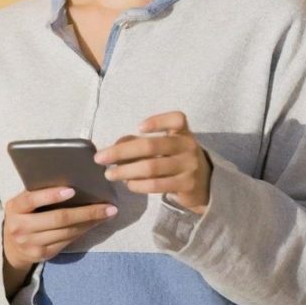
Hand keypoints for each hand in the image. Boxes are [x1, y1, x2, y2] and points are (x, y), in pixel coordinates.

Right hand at [2, 186, 116, 296]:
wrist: (10, 246)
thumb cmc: (23, 214)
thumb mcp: (23, 202)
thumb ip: (38, 192)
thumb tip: (72, 179)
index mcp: (15, 207)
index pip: (33, 199)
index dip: (52, 195)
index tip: (72, 190)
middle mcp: (21, 227)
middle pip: (58, 219)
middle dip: (86, 212)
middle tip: (107, 206)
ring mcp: (31, 243)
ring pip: (67, 232)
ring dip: (90, 222)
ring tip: (107, 213)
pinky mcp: (42, 255)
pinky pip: (67, 241)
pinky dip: (83, 231)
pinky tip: (95, 223)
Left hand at [94, 111, 211, 214]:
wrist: (205, 185)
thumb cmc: (177, 160)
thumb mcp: (166, 147)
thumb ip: (141, 143)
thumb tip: (114, 147)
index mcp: (183, 132)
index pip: (177, 119)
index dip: (157, 121)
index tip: (139, 128)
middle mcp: (188, 146)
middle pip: (151, 146)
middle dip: (122, 151)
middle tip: (100, 158)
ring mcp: (189, 166)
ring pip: (151, 168)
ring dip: (125, 171)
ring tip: (109, 174)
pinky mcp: (186, 185)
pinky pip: (156, 185)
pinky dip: (138, 184)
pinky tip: (128, 184)